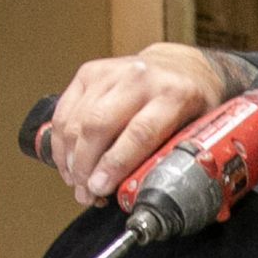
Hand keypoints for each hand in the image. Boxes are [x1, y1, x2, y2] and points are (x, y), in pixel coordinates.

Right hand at [50, 45, 235, 204]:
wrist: (178, 66)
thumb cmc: (188, 102)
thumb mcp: (197, 127)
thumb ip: (172, 153)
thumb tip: (141, 189)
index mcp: (174, 94)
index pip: (140, 132)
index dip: (116, 164)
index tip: (100, 187)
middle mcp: (140, 79)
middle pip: (99, 125)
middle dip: (86, 164)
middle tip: (86, 191)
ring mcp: (110, 73)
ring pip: (76, 121)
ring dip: (70, 158)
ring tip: (77, 182)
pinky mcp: (88, 73)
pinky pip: (64, 112)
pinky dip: (61, 142)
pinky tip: (67, 162)